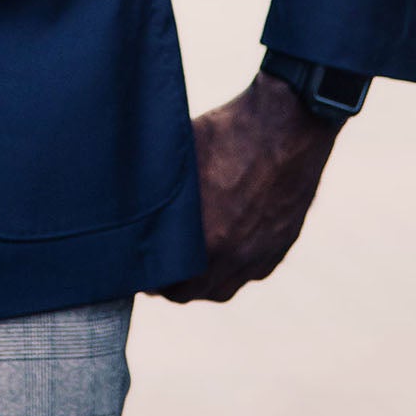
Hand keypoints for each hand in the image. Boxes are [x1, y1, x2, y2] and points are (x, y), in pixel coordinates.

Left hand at [158, 69, 341, 302]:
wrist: (289, 122)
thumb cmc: (227, 132)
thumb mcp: (178, 157)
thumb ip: (155, 193)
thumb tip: (126, 204)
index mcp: (205, 241)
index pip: (164, 285)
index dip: (146, 277)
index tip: (137, 265)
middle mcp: (234, 258)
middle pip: (192, 292)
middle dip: (170, 282)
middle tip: (157, 263)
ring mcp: (261, 254)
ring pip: (224, 286)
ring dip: (203, 279)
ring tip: (187, 258)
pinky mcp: (281, 244)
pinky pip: (250, 270)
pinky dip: (232, 265)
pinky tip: (221, 244)